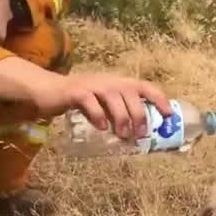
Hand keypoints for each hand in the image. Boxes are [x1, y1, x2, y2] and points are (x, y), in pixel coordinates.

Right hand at [0, 60, 172, 139]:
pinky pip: (90, 102)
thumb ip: (118, 112)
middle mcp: (107, 81)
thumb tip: (138, 134)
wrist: (47, 90)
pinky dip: (98, 115)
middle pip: (131, 93)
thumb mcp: (103, 103)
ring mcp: (91, 85)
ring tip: (122, 134)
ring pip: (113, 97)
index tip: (168, 116)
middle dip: (139, 115)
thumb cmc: (79, 100)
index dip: (158, 99)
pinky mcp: (75, 92)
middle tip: (140, 135)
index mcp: (117, 83)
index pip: (144, 86)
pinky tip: (102, 127)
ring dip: (122, 117)